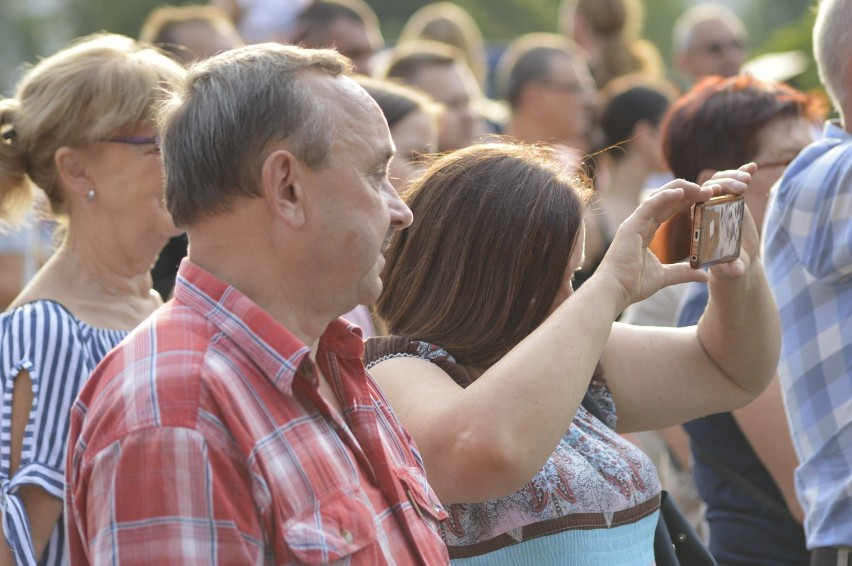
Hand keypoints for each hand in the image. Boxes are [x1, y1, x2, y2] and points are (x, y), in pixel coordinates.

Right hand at [594, 166, 750, 310]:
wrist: (615, 291)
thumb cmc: (633, 284)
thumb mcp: (665, 277)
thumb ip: (683, 273)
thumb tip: (705, 276)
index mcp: (645, 232)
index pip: (669, 210)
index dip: (687, 202)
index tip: (708, 198)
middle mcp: (639, 223)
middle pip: (666, 200)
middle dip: (689, 192)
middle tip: (712, 190)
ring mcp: (634, 223)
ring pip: (659, 197)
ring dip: (682, 190)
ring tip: (702, 188)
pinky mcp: (630, 226)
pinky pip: (649, 205)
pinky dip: (665, 196)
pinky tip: (681, 192)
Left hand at [703, 163, 759, 278]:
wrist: (736, 264)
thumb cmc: (727, 268)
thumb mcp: (729, 270)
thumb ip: (731, 269)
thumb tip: (736, 270)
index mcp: (698, 223)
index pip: (692, 203)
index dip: (699, 195)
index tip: (711, 193)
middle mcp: (706, 210)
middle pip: (707, 189)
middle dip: (720, 184)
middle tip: (739, 188)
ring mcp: (719, 202)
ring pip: (720, 182)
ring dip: (732, 177)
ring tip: (747, 179)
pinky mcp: (732, 199)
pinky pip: (734, 183)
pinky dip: (742, 173)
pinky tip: (753, 166)